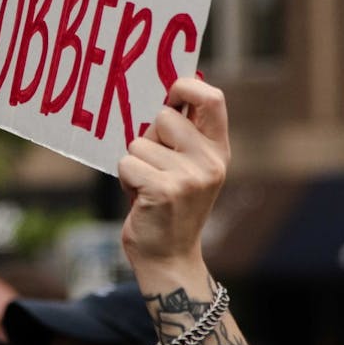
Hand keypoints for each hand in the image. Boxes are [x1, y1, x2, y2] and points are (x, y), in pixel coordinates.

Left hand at [118, 78, 229, 267]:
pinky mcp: (163, 190)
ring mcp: (189, 177)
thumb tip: (164, 95)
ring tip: (148, 187)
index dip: (186, 86)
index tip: (170, 93)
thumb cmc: (170, 207)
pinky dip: (125, 178)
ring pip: (139, 143)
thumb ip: (182, 136)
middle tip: (154, 166)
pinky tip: (140, 198)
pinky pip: (127, 163)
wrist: (169, 257)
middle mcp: (209, 162)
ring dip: (135, 163)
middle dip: (149, 137)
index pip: (212, 99)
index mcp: (218, 151)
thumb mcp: (188, 169)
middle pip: (164, 116)